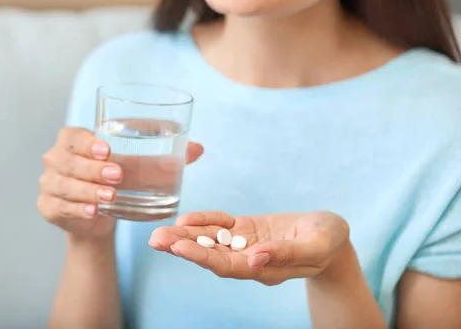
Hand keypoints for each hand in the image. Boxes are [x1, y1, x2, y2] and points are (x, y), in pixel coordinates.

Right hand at [37, 127, 203, 239]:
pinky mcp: (48, 207)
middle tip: (118, 175)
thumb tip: (198, 148)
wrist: (97, 217)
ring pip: (64, 185)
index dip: (87, 142)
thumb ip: (164, 157)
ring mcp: (49, 184)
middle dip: (92, 168)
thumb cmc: (115, 180)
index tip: (107, 150)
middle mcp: (56, 159)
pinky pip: (60, 207)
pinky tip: (94, 212)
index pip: (73, 136)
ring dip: (87, 190)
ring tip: (111, 195)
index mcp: (72, 140)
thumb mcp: (136, 167)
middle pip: (67, 160)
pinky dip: (77, 209)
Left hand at [148, 211, 349, 285]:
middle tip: (155, 239)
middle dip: (183, 247)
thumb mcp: (316, 245)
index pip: (227, 266)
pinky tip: (188, 218)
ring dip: (186, 235)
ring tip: (160, 232)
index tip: (178, 247)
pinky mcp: (246, 229)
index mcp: (265, 269)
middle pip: (211, 256)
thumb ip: (287, 253)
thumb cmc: (329, 241)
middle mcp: (250, 260)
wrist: (331, 235)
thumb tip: (255, 258)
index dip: (202, 257)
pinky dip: (205, 221)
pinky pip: (222, 226)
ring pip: (211, 241)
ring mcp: (246, 244)